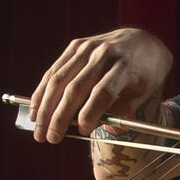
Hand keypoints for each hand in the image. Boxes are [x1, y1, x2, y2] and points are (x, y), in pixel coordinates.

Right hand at [28, 27, 173, 144]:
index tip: (83, 131)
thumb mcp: (141, 95)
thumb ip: (117, 111)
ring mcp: (88, 48)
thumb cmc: (144, 75)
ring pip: (59, 79)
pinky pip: (54, 70)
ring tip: (37, 128)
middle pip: (76, 88)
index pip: (103, 93)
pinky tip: (36, 108)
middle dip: (59, 116)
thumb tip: (84, 127)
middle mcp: (104, 54)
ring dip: (44, 107)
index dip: (90, 114)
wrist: (143, 42)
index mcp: (126, 67)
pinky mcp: (76, 45)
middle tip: (50, 138)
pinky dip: (42, 91)